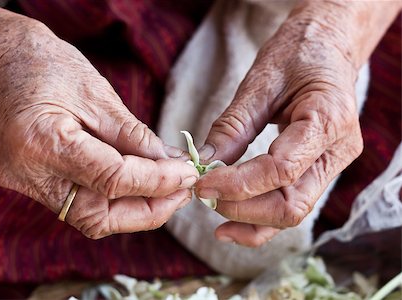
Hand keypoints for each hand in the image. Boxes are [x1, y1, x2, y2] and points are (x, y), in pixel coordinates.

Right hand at [0, 2, 197, 238]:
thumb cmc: (42, 64)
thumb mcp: (95, 92)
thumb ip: (133, 135)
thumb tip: (169, 162)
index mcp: (42, 142)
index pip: (112, 180)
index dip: (157, 181)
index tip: (187, 173)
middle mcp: (29, 174)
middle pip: (99, 217)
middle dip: (149, 210)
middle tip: (183, 192)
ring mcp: (26, 183)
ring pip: (90, 218)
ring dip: (134, 209)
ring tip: (168, 189)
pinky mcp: (31, 183)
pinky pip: (79, 203)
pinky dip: (113, 198)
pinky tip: (138, 182)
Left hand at [194, 9, 365, 246]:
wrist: (327, 46)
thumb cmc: (297, 54)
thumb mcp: (261, 82)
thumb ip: (233, 126)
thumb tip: (204, 162)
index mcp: (328, 120)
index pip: (281, 169)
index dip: (238, 183)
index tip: (202, 182)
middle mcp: (338, 151)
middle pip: (291, 204)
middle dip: (242, 207)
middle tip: (204, 195)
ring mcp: (332, 164)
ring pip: (292, 213)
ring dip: (249, 219)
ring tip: (213, 208)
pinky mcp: (318, 170)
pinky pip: (290, 204)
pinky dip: (260, 220)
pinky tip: (230, 224)